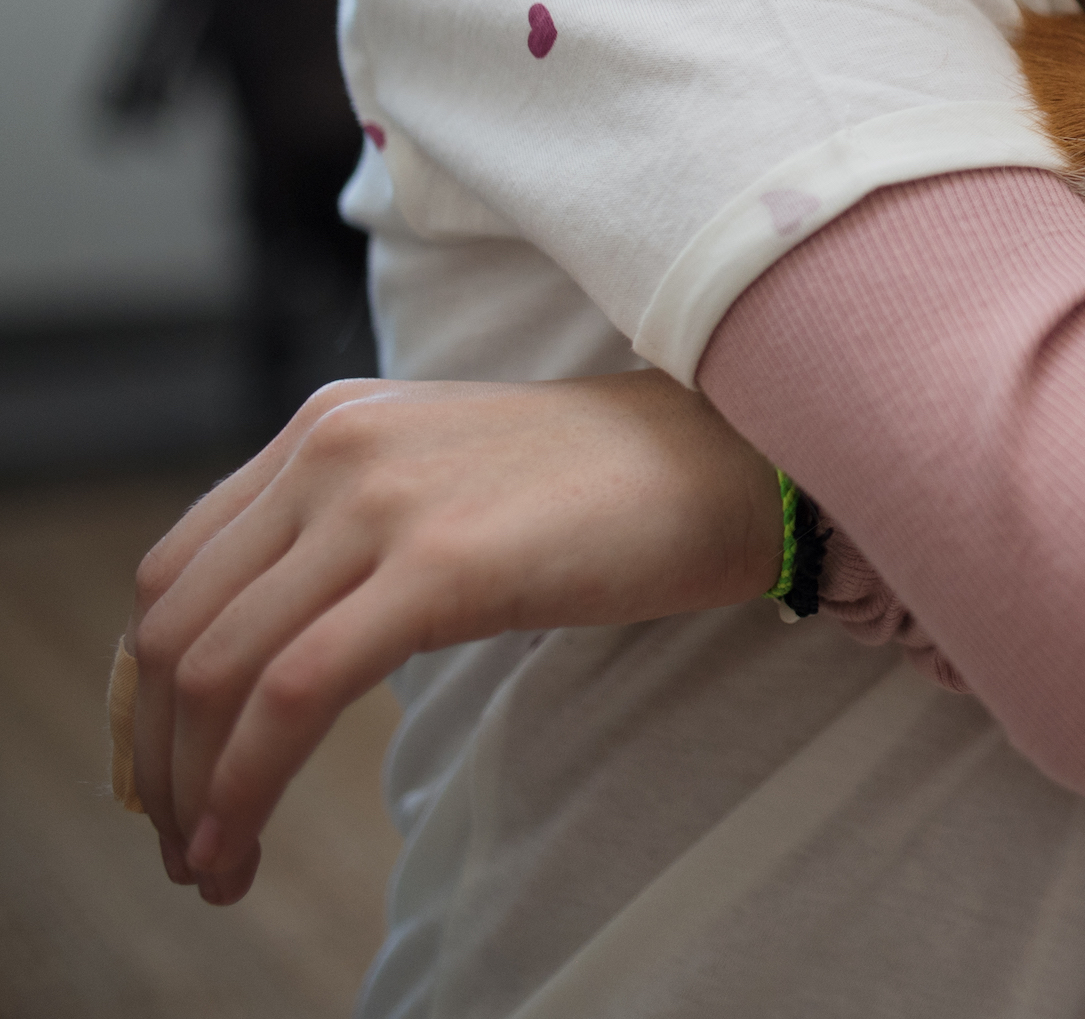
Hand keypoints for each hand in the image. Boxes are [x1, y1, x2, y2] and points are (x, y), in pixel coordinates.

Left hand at [125, 368, 779, 904]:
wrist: (735, 464)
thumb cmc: (615, 492)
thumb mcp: (452, 485)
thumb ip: (358, 530)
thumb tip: (274, 656)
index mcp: (331, 422)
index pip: (175, 570)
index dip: (147, 693)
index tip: (172, 774)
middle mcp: (335, 446)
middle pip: (175, 627)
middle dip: (156, 757)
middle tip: (183, 841)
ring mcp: (382, 498)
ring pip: (213, 668)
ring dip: (192, 790)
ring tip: (210, 863)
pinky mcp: (438, 565)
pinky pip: (292, 693)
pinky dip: (245, 785)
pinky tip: (244, 847)